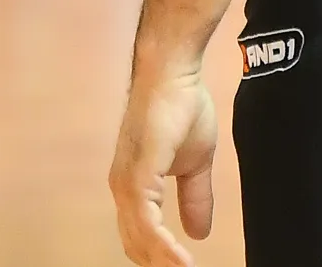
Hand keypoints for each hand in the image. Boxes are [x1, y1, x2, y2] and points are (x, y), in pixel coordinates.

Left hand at [109, 66, 218, 265]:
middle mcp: (123, 187)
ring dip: (163, 261)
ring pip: (140, 237)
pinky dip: (162, 244)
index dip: (159, 257)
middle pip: (135, 243)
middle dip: (159, 264)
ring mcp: (127, 181)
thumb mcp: (196, 163)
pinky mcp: (137, 173)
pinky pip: (146, 219)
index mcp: (134, 186)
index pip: (140, 235)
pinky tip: (180, 260)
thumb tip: (198, 233)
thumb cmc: (182, 109)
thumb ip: (194, 197)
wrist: (174, 73)